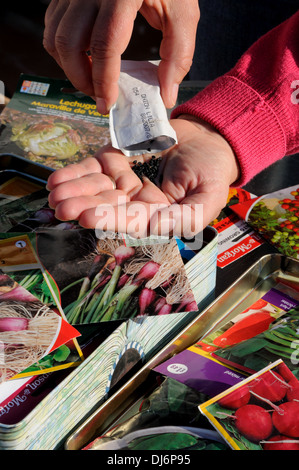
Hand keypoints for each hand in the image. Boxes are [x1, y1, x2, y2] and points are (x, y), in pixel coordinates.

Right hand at [43, 0, 199, 112]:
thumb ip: (179, 54)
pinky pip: (53, 25)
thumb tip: (166, 95)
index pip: (104, 44)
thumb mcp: (183, 13)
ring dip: (69, 67)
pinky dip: (63, 49)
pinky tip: (83, 59)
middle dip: (81, 78)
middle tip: (99, 97)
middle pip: (68, 43)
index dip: (104, 80)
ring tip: (92, 81)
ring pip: (55, 37)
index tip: (108, 104)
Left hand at [47, 117, 239, 238]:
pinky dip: (75, 172)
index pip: (130, 221)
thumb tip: (156, 229)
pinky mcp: (116, 162)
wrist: (207, 138)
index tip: (86, 217)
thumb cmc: (213, 170)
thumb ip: (187, 216)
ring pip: (96, 188)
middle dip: (83, 205)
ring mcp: (125, 182)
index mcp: (158, 217)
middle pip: (106, 206)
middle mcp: (137, 203)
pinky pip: (93, 169)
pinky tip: (56, 179)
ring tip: (52, 192)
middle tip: (60, 207)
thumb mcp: (208, 196)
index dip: (108, 218)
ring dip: (74, 190)